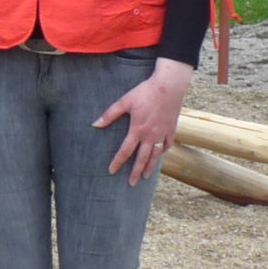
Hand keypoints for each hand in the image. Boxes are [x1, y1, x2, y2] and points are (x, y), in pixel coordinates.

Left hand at [96, 59, 193, 182]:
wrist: (170, 85)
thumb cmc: (145, 92)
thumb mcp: (125, 101)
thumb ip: (110, 114)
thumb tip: (95, 124)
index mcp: (137, 129)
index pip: (125, 151)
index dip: (118, 162)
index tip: (112, 171)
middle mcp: (151, 135)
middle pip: (142, 158)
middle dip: (136, 172)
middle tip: (132, 183)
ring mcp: (163, 133)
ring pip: (156, 155)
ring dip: (150, 167)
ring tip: (145, 176)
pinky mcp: (172, 129)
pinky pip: (167, 145)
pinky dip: (163, 152)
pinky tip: (159, 156)